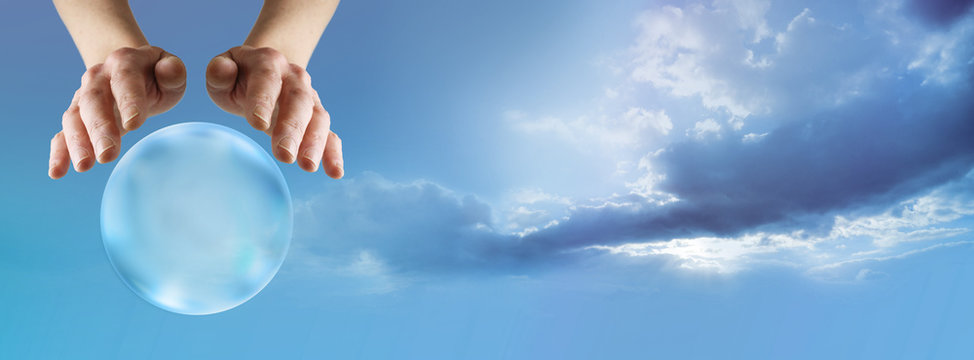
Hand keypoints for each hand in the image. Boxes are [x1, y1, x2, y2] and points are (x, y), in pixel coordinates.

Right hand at [49, 46, 186, 178]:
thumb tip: (170, 68)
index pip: (125, 79)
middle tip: (108, 155)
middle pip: (94, 101)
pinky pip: (63, 133)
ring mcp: (83, 96)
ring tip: (84, 166)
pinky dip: (60, 152)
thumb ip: (173, 71)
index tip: (134, 125)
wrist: (131, 73)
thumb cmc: (157, 77)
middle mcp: (98, 77)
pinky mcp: (77, 117)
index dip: (128, 101)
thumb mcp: (170, 70)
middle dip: (100, 128)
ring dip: (78, 142)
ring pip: (75, 117)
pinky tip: (58, 172)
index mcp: (124, 62)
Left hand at [205, 45, 343, 177]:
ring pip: (317, 118)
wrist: (266, 73)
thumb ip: (219, 71)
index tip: (257, 125)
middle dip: (292, 128)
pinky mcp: (317, 119)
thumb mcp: (223, 69)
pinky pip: (330, 134)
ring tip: (308, 166)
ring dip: (315, 143)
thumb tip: (222, 69)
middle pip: (298, 101)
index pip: (267, 79)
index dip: (263, 101)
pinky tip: (335, 172)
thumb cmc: (239, 77)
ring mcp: (310, 98)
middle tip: (284, 155)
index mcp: (269, 62)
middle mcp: (295, 78)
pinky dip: (333, 152)